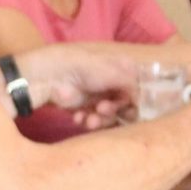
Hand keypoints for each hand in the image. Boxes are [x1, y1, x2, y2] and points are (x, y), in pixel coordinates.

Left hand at [13, 42, 138, 122]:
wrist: (47, 78)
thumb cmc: (82, 68)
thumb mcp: (112, 72)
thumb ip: (133, 87)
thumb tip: (143, 101)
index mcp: (122, 69)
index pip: (139, 89)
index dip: (137, 101)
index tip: (132, 108)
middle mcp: (112, 83)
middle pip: (126, 106)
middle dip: (116, 111)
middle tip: (103, 109)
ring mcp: (98, 96)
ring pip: (111, 116)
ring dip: (102, 119)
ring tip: (90, 119)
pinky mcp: (85, 108)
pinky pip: (95, 121)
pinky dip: (88, 121)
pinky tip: (78, 118)